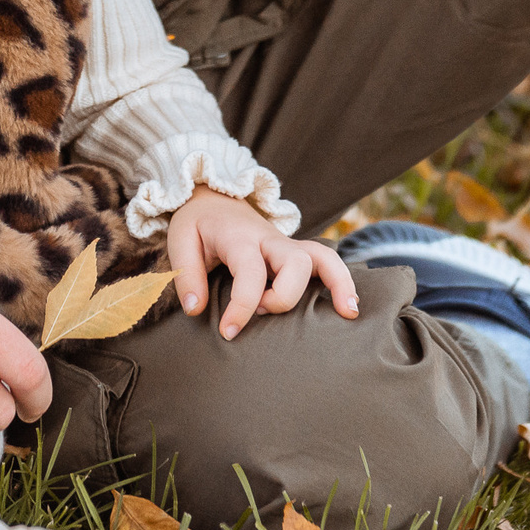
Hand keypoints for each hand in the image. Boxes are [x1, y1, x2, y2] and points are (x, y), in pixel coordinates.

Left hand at [164, 185, 358, 339]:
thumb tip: (196, 310)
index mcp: (240, 237)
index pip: (250, 272)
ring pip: (322, 257)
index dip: (243, 306)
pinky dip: (341, 280)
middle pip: (296, 263)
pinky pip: (327, 261)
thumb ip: (188, 275)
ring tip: (346, 314)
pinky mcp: (294, 253)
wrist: (214, 197)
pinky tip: (348, 307)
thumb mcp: (180, 240)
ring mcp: (286, 245)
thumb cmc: (198, 224)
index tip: (228, 331)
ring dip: (336, 283)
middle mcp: (270, 239)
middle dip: (284, 296)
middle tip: (261, 311)